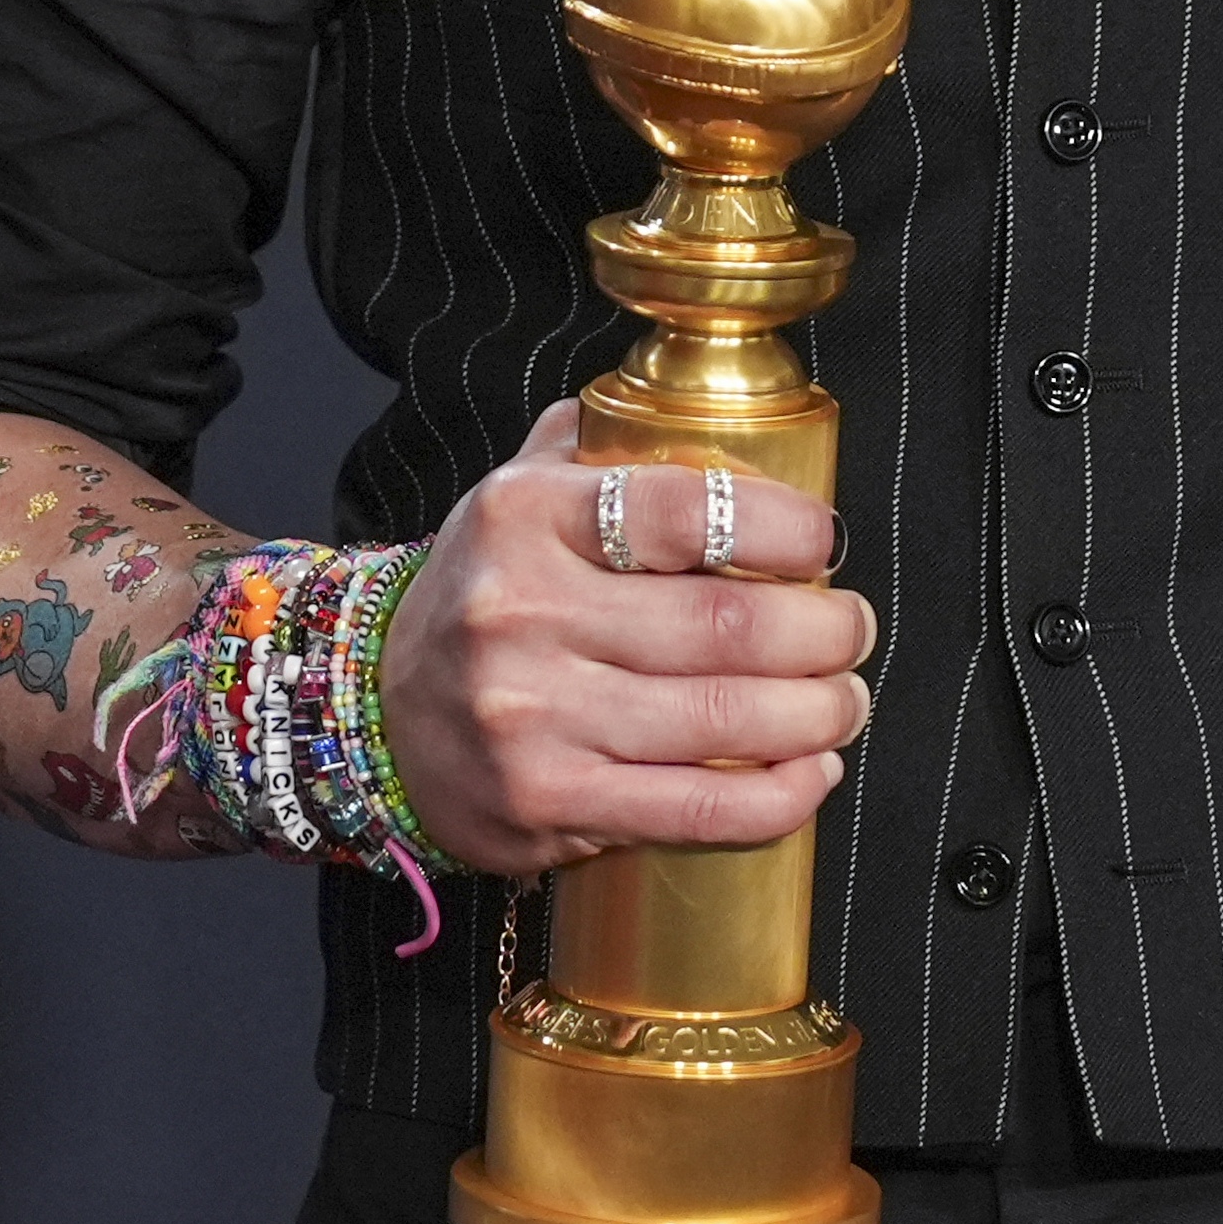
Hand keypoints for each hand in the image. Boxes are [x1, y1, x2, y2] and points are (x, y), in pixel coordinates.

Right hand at [378, 400, 873, 876]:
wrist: (370, 713)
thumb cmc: (480, 596)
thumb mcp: (516, 494)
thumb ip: (602, 447)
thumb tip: (710, 415)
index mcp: (525, 517)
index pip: (687, 511)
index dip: (784, 528)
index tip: (824, 543)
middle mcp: (522, 614)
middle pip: (724, 626)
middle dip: (822, 633)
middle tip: (852, 630)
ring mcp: (533, 717)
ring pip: (722, 721)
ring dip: (817, 714)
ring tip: (844, 699)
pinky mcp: (547, 804)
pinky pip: (692, 807)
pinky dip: (775, 796)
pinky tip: (812, 771)